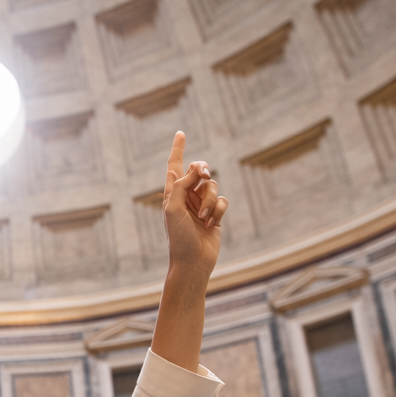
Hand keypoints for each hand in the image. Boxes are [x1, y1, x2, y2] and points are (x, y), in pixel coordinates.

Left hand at [150, 132, 223, 371]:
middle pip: (198, 171)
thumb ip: (182, 185)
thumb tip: (195, 168)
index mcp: (172, 194)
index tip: (181, 133)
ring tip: (204, 218)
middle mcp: (187, 197)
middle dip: (201, 170)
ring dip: (210, 201)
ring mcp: (201, 206)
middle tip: (202, 174)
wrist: (192, 262)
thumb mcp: (174, 208)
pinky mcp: (215, 215)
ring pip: (213, 187)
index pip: (175, 166)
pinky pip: (223, 201)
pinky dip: (219, 210)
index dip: (178, 149)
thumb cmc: (178, 237)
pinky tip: (212, 224)